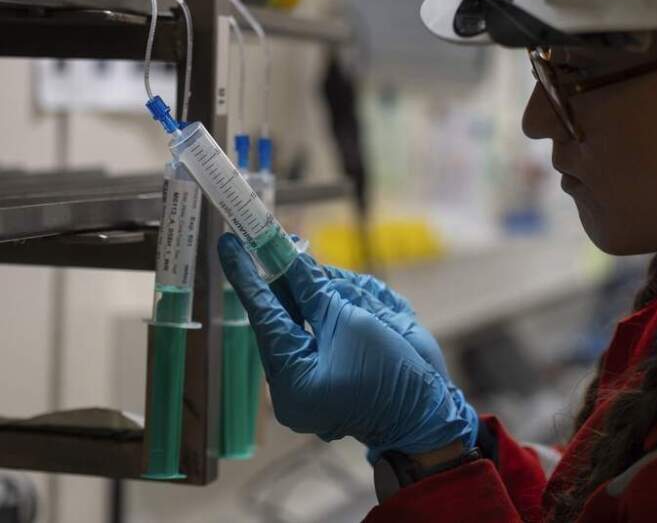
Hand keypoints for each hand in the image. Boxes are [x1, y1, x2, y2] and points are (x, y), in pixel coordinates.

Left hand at [218, 234, 477, 460]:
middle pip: (280, 319)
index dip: (247, 276)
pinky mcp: (325, 381)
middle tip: (275, 244)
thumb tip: (290, 260)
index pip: (263, 316)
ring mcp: (308, 386)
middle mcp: (291, 386)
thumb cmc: (391, 372)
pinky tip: (334, 293)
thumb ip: (315, 291)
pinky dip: (325, 315)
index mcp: (290, 379)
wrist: (426, 414)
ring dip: (311, 296)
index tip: (229, 244)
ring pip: (299, 325)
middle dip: (284, 282)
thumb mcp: (352, 323)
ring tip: (315, 270)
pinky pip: (317, 339)